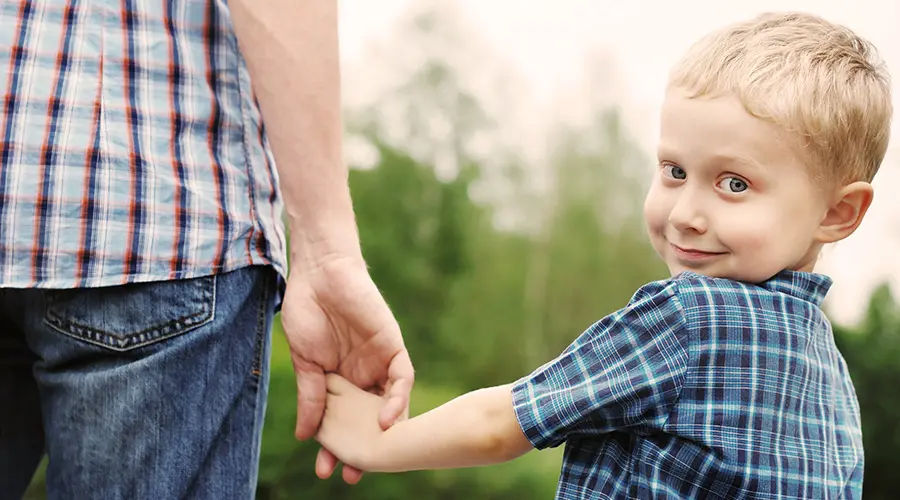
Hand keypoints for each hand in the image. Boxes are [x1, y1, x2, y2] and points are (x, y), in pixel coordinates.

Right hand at [280, 253, 413, 483]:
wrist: (319, 273)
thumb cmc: (307, 312)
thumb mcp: (306, 363)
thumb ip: (311, 398)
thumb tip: (306, 436)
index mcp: (341, 382)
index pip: (345, 421)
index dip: (338, 446)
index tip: (327, 470)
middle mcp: (364, 376)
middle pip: (370, 420)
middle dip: (364, 447)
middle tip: (354, 475)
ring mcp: (380, 362)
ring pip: (391, 404)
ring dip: (386, 431)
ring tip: (374, 456)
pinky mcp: (393, 346)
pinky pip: (402, 377)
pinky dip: (397, 399)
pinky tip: (388, 419)